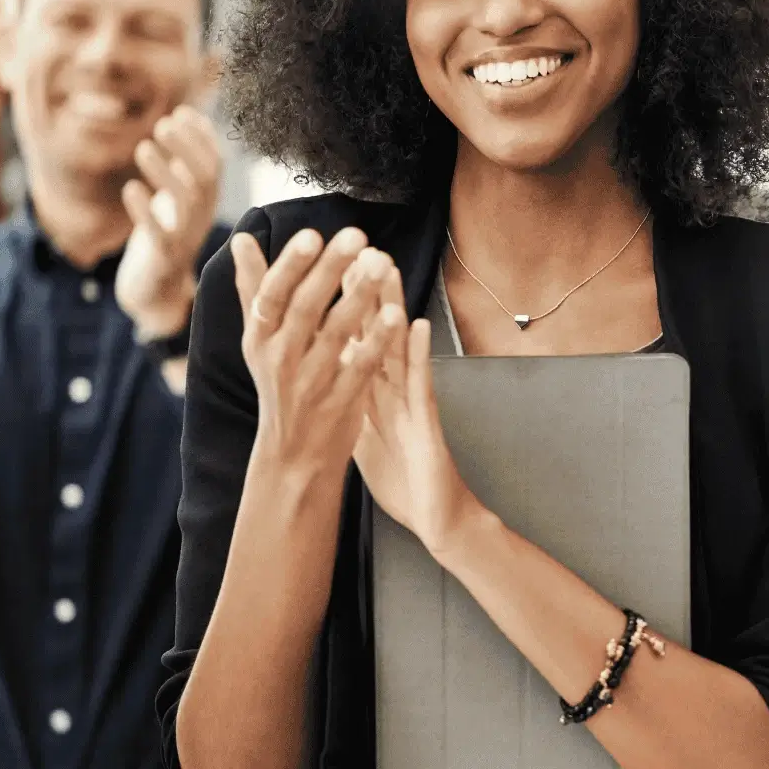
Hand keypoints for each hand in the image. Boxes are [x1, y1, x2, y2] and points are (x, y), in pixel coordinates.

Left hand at [118, 106, 223, 336]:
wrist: (155, 291)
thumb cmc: (163, 235)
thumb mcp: (177, 196)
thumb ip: (185, 162)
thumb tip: (188, 116)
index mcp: (207, 201)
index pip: (215, 163)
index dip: (201, 137)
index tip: (181, 111)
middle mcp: (202, 217)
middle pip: (205, 178)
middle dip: (187, 148)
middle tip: (163, 123)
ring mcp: (186, 237)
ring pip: (187, 202)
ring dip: (166, 172)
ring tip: (144, 146)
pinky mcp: (164, 257)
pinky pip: (160, 233)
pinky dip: (145, 210)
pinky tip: (130, 188)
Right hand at [234, 227, 394, 479]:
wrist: (291, 454)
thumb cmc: (279, 382)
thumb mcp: (260, 338)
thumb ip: (254, 287)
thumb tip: (243, 239)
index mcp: (260, 336)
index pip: (272, 295)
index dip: (290, 266)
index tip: (311, 234)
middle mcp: (280, 357)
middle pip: (305, 309)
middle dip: (330, 271)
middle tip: (356, 235)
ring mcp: (310, 381)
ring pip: (334, 335)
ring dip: (359, 298)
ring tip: (381, 265)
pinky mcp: (339, 402)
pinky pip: (360, 368)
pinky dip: (377, 342)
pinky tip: (398, 315)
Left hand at [352, 268, 478, 552]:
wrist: (438, 519)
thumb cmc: (406, 482)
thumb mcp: (369, 441)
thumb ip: (354, 411)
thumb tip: (330, 392)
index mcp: (376, 396)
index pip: (357, 343)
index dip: (344, 309)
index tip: (330, 272)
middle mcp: (395, 391)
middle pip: (378, 334)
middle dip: (367, 294)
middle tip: (358, 250)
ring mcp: (413, 402)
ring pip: (402, 347)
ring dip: (394, 308)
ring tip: (388, 269)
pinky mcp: (427, 421)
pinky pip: (421, 384)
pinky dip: (420, 354)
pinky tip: (419, 326)